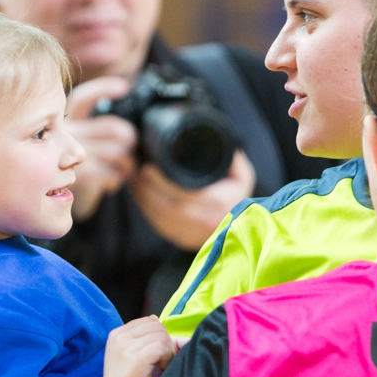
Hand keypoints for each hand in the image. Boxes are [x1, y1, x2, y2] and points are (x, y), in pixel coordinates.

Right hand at [66, 77, 138, 219]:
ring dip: (129, 161)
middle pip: (111, 128)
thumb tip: (123, 129)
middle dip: (128, 136)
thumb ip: (89, 130)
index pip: (84, 98)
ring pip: (117, 152)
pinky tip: (116, 180)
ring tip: (128, 167)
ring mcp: (75, 157)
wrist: (48, 200)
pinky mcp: (83, 177)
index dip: (104, 89)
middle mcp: (68, 136)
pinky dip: (121, 177)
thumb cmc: (64, 168)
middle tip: (131, 145)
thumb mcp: (71, 143)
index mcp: (66, 123)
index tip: (124, 87)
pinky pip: (114, 172)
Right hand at [85, 317, 176, 376]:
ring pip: (162, 337)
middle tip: (163, 362)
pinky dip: (167, 360)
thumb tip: (155, 318)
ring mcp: (128, 345)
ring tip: (161, 368)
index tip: (158, 354)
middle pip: (157, 327)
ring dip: (168, 352)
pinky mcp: (137, 357)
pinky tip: (161, 371)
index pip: (149, 321)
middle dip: (166, 343)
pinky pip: (163, 348)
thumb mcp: (126, 356)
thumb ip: (139, 339)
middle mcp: (120, 336)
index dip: (159, 336)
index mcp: (117, 334)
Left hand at [130, 150, 254, 250]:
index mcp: (216, 205)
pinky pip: (157, 223)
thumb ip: (230, 158)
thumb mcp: (240, 176)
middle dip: (146, 189)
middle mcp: (203, 222)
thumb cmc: (236, 196)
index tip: (148, 167)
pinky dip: (144, 207)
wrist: (239, 226)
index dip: (160, 182)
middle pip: (165, 208)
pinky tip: (139, 192)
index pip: (182, 195)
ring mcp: (191, 234)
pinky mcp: (180, 238)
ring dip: (142, 198)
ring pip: (158, 217)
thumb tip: (216, 138)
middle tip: (137, 171)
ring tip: (135, 179)